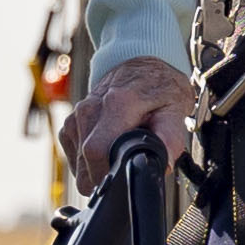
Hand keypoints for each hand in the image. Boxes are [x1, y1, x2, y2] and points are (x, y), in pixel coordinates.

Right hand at [64, 54, 194, 188]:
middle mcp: (90, 109)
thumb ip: (171, 135)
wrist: (140, 69)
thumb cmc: (158, 89)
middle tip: (128, 161)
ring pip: (79, 165)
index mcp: (117, 104)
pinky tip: (108, 146)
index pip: (96, 152)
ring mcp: (76, 117)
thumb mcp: (175, 108)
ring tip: (120, 149)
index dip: (110, 173)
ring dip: (99, 167)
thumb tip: (165, 162)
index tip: (126, 175)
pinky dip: (90, 161)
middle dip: (107, 175)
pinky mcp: (69, 125)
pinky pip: (75, 158)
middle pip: (86, 163)